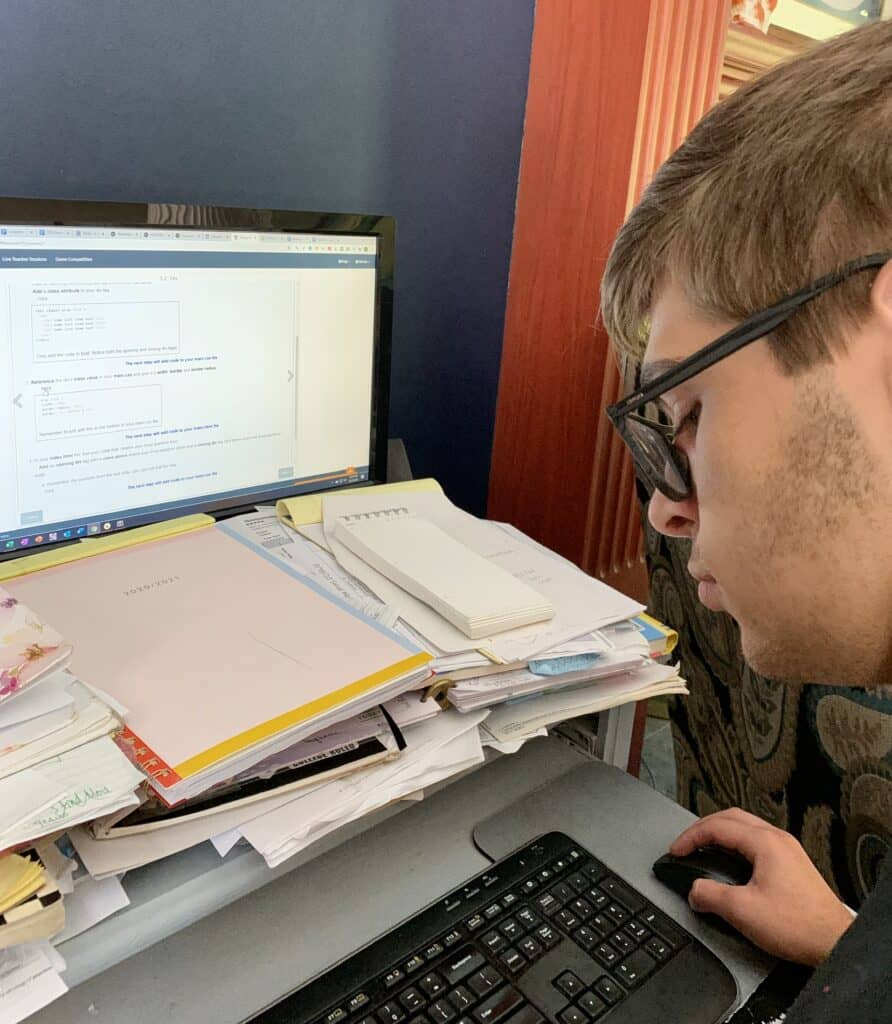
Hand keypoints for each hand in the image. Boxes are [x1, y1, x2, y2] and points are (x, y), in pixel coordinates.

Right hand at [670, 807, 853, 965]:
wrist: (834, 943)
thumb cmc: (799, 926)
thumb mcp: (742, 911)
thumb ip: (710, 896)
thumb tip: (694, 891)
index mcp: (765, 843)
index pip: (717, 827)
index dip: (691, 837)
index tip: (676, 851)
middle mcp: (778, 840)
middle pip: (732, 818)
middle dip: (704, 827)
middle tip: (687, 843)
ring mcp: (788, 850)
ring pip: (746, 827)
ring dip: (721, 833)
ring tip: (705, 848)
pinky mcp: (793, 864)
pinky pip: (758, 841)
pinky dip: (737, 844)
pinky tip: (732, 862)